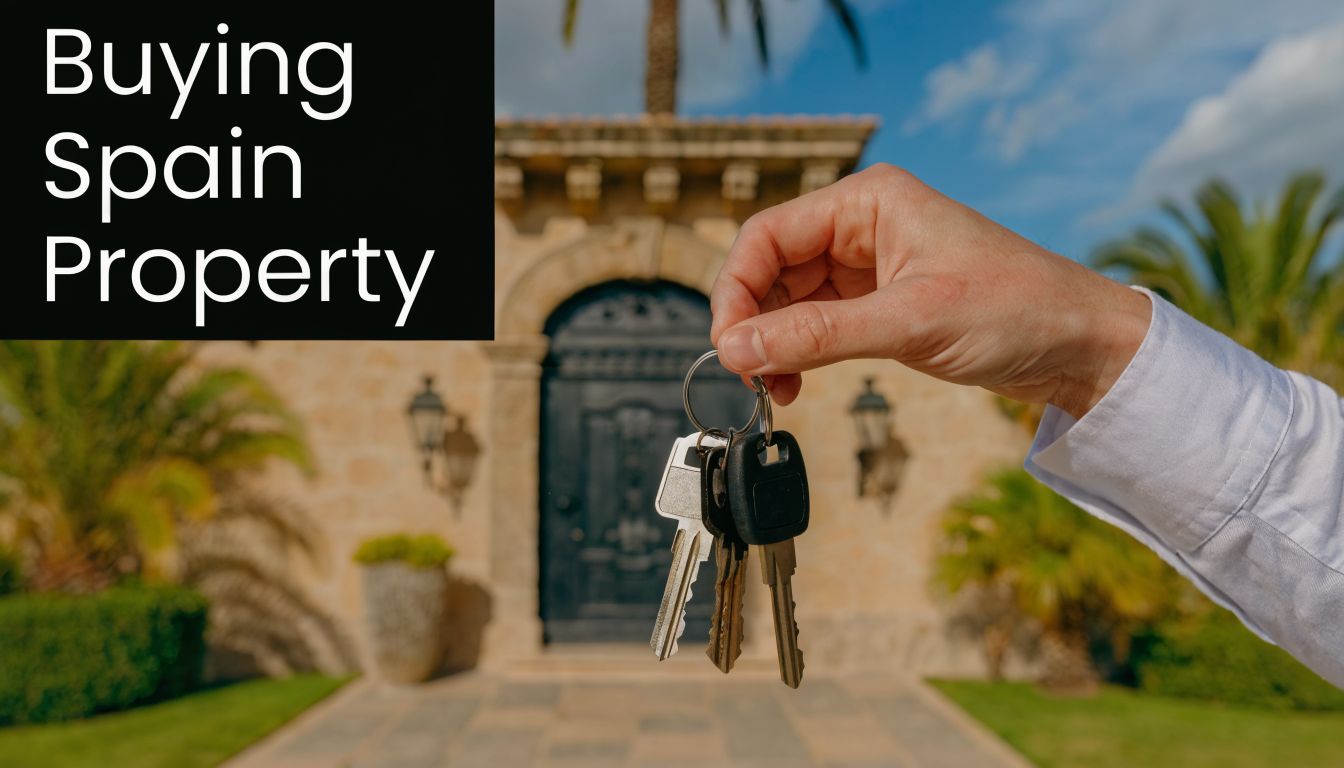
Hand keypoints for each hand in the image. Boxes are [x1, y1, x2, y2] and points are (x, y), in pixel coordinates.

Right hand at [709, 164, 1151, 417]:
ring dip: (772, 343)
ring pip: (790, 300)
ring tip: (772, 388)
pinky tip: (796, 383)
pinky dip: (798, 353)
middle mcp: (863, 225)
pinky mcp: (882, 303)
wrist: (1084, 346)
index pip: (767, 235)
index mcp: (869, 202)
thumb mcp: (910, 323)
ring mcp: (871, 266)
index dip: (737, 290)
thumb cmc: (1016, 311)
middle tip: (747, 376)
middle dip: (752, 322)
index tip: (728, 347)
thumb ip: (816, 336)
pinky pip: (817, 323)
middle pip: (771, 267)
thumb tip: (733, 351)